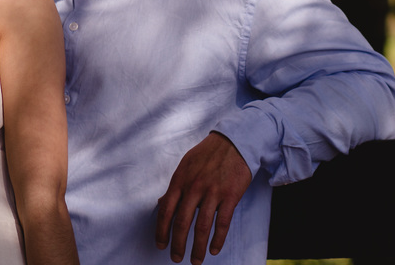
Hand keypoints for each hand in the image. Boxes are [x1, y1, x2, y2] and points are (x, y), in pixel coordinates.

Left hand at [155, 132, 252, 263]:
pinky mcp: (230, 196)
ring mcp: (212, 192)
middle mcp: (194, 187)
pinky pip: (222, 223)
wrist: (234, 142)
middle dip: (178, 244)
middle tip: (176, 258)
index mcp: (179, 180)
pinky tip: (214, 249)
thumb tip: (162, 204)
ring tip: (196, 260)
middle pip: (182, 222)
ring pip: (202, 227)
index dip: (161, 231)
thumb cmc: (207, 154)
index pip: (166, 211)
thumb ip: (175, 187)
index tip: (161, 245)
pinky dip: (218, 239)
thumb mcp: (186, 166)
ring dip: (198, 247)